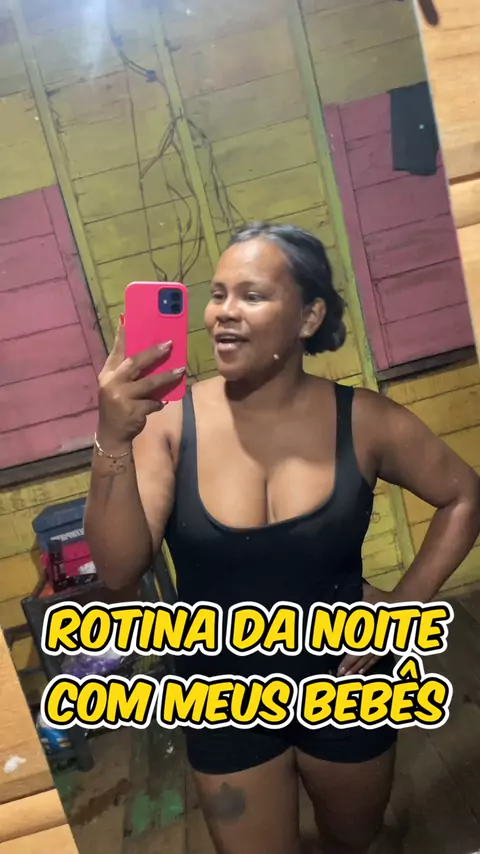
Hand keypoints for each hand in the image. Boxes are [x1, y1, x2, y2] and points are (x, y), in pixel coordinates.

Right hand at [97, 321, 184, 448]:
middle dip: (153, 352)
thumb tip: (146, 351)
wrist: (112, 434)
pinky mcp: (134, 411)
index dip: (122, 335)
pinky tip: (163, 401)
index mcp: (108, 374)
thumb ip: (125, 369)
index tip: (128, 318)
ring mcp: (122, 398)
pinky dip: (159, 402)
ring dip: (167, 376)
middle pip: (135, 362)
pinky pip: (153, 402)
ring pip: (150, 383)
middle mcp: (113, 383)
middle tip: (169, 344)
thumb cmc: (116, 405)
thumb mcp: (114, 386)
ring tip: (180, 370)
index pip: (116, 351)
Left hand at [337, 583, 394, 676]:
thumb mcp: (366, 594)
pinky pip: (376, 658)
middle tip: (339, 676)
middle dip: (349, 667)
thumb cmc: (383, 599)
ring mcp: (381, 644)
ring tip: (349, 676)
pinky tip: (363, 671)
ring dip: (358, 668)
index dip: (346, 660)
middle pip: (359, 657)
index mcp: (368, 630)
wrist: (404, 604)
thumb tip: (341, 592)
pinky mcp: (386, 645)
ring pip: (367, 660)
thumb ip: (355, 596)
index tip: (339, 669)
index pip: (355, 649)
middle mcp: (373, 640)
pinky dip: (368, 665)